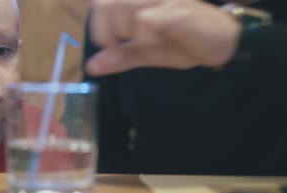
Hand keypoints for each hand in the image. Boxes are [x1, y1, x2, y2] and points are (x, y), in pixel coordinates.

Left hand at [86, 0, 241, 75]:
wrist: (221, 44)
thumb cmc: (183, 43)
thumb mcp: (145, 52)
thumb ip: (119, 56)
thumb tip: (91, 66)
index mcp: (137, 2)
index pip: (99, 2)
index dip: (97, 26)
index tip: (111, 45)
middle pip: (106, 3)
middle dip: (107, 31)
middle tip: (123, 46)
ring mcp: (163, 0)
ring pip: (123, 6)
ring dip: (127, 33)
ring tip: (144, 43)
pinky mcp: (177, 10)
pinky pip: (146, 18)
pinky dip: (144, 37)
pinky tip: (156, 43)